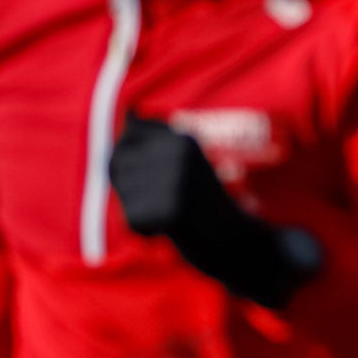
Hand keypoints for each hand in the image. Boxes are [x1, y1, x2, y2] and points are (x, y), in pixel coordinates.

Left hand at [110, 119, 324, 309]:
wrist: (240, 242)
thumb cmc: (203, 206)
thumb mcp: (184, 164)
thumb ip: (156, 142)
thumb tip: (130, 115)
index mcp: (183, 139)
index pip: (126, 140)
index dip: (126, 163)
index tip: (152, 179)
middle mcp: (180, 153)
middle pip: (118, 167)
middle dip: (130, 190)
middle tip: (164, 202)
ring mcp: (177, 181)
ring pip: (123, 193)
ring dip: (137, 209)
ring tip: (170, 214)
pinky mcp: (173, 211)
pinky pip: (133, 220)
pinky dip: (145, 231)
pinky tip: (172, 230)